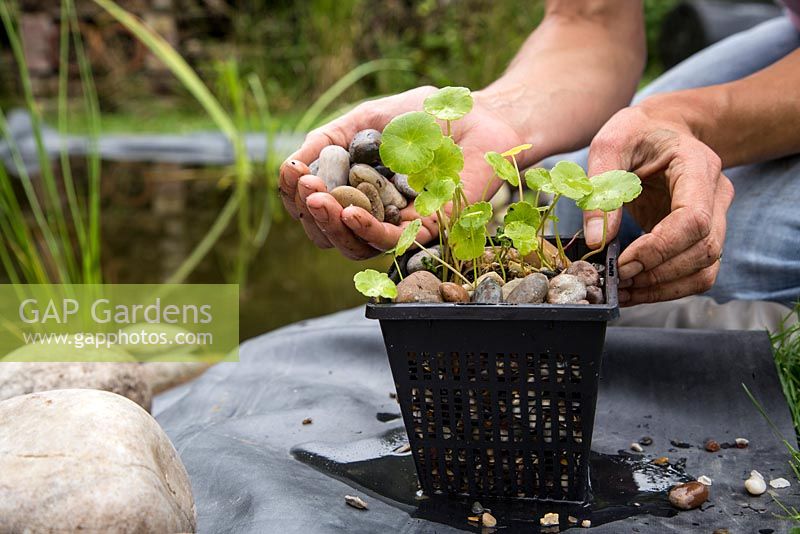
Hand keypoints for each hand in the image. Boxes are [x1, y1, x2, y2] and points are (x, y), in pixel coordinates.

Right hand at [279, 86, 527, 258]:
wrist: (474, 115)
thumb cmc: (422, 116)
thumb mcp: (363, 121)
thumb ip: (326, 141)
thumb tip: (289, 167)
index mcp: (354, 191)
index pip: (315, 209)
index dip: (296, 197)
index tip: (292, 174)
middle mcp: (373, 214)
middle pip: (329, 234)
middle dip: (310, 214)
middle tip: (306, 188)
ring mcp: (399, 225)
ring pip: (353, 246)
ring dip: (330, 225)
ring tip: (319, 199)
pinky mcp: (426, 229)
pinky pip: (389, 240)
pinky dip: (365, 229)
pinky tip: (348, 212)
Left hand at [584, 101, 734, 304]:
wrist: (662, 129)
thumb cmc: (637, 132)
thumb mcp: (610, 144)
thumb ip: (602, 188)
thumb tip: (597, 240)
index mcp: (698, 166)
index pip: (695, 219)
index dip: (660, 248)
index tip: (624, 263)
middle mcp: (716, 195)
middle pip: (704, 250)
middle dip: (658, 273)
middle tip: (617, 279)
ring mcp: (715, 218)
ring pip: (706, 269)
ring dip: (664, 288)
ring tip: (623, 290)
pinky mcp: (701, 236)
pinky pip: (694, 272)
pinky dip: (666, 288)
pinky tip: (634, 288)